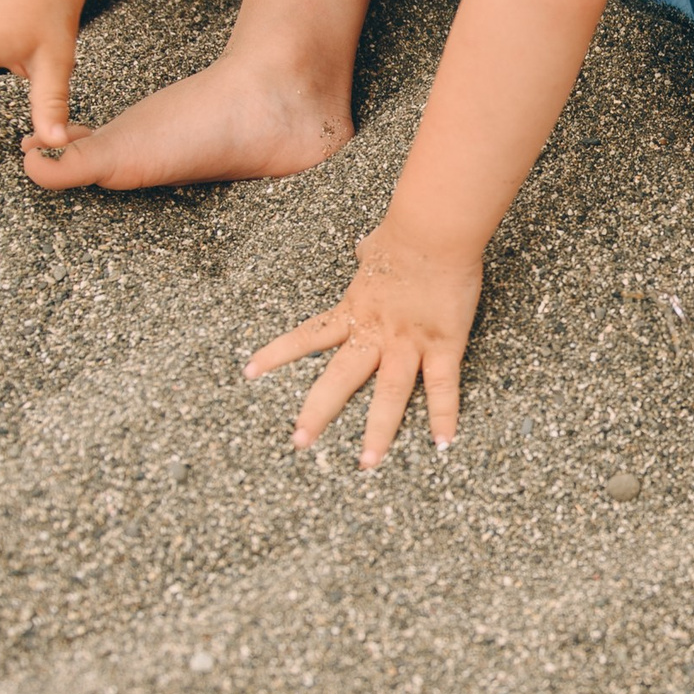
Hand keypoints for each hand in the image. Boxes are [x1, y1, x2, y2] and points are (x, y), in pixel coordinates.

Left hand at [247, 230, 481, 466]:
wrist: (434, 230)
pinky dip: (444, 416)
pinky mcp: (443, 344)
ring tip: (367, 463)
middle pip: (340, 378)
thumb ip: (367, 254)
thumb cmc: (405, 233)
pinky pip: (443, 386)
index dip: (277, 354)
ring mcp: (408, 342)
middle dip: (318, 412)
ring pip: (389, 392)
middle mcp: (375, 333)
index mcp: (354, 310)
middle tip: (299, 443)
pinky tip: (443, 445)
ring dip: (378, 430)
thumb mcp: (375, 247)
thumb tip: (364, 246)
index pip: (307, 336)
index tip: (249, 373)